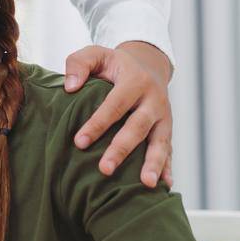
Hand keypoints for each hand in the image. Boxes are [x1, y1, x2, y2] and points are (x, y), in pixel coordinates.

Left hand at [63, 41, 173, 188]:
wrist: (149, 65)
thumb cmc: (115, 64)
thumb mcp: (97, 54)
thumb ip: (79, 63)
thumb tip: (70, 87)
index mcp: (135, 80)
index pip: (114, 104)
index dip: (97, 123)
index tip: (80, 142)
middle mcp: (153, 99)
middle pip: (138, 126)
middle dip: (122, 149)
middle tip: (105, 169)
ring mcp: (164, 116)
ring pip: (160, 141)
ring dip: (153, 163)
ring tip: (146, 184)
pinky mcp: (167, 129)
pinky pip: (169, 150)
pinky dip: (167, 168)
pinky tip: (164, 186)